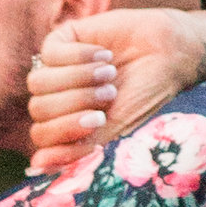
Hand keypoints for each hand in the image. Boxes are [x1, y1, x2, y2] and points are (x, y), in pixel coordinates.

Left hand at [26, 12, 204, 166]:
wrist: (168, 55)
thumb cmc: (143, 94)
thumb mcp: (114, 127)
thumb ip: (78, 147)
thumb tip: (37, 166)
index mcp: (65, 122)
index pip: (41, 135)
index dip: (64, 131)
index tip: (100, 121)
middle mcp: (56, 97)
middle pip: (38, 109)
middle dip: (77, 103)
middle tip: (111, 94)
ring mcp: (55, 69)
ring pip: (39, 82)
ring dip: (79, 78)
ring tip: (110, 74)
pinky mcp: (61, 40)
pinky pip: (50, 53)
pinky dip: (80, 56)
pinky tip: (105, 55)